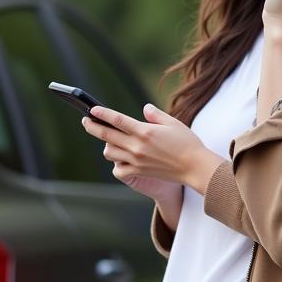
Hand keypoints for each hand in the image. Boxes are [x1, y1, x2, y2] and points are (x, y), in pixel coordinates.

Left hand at [80, 102, 208, 197]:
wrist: (195, 167)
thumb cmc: (187, 143)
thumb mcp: (173, 122)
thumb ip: (155, 115)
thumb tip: (144, 108)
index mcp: (144, 131)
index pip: (117, 120)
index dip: (102, 114)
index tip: (92, 109)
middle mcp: (137, 146)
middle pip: (106, 135)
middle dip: (92, 127)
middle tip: (86, 121)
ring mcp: (136, 160)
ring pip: (109, 152)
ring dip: (107, 145)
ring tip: (109, 140)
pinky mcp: (139, 172)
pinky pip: (118, 170)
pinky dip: (117, 165)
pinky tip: (121, 159)